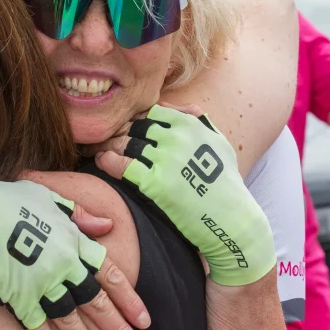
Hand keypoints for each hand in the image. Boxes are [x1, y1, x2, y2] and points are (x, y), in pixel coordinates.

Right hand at [0, 172, 147, 329]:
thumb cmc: (4, 200)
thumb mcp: (47, 198)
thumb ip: (80, 215)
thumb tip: (108, 225)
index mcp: (72, 239)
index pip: (109, 273)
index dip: (128, 298)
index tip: (143, 319)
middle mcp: (61, 263)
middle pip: (96, 301)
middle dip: (118, 328)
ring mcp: (39, 282)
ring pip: (71, 318)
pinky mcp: (15, 296)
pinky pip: (36, 325)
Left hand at [91, 104, 274, 286]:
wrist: (231, 220)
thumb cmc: (226, 184)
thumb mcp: (220, 145)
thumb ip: (202, 123)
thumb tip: (187, 108)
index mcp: (190, 124)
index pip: (152, 112)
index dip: (137, 120)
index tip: (128, 128)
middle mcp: (177, 137)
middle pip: (135, 127)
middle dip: (119, 131)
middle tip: (105, 138)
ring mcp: (165, 159)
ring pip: (125, 144)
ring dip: (109, 145)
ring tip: (98, 150)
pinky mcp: (155, 183)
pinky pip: (122, 165)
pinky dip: (108, 162)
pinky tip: (103, 162)